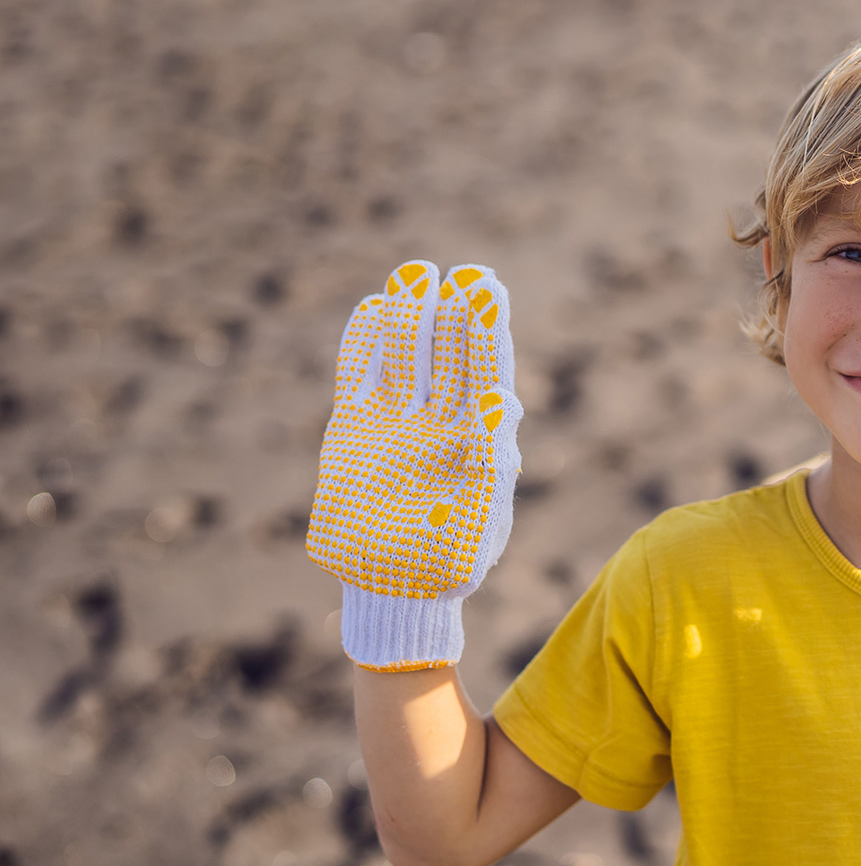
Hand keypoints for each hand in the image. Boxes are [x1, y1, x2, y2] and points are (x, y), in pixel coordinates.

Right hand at [307, 261, 523, 669]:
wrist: (395, 593)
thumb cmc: (449, 563)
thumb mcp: (479, 518)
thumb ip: (488, 463)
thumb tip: (500, 403)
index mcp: (479, 439)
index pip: (485, 372)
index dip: (487, 332)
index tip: (490, 291)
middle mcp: (440, 423)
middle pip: (448, 355)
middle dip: (455, 315)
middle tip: (466, 272)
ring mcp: (395, 424)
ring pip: (404, 357)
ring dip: (408, 317)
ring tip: (415, 273)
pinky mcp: (353, 432)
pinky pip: (358, 378)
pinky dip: (362, 346)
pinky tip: (370, 309)